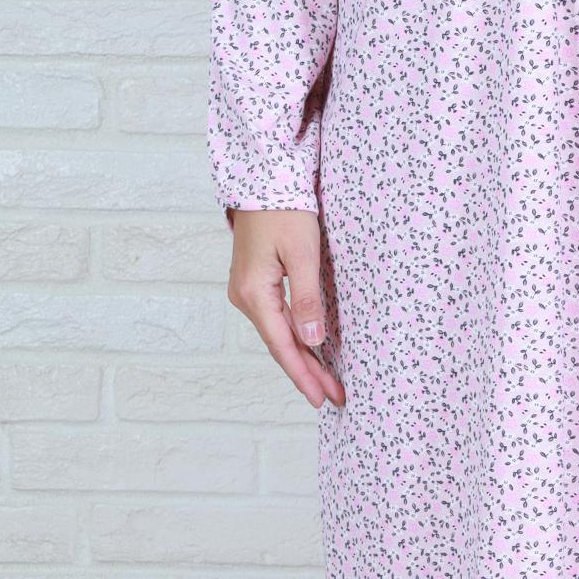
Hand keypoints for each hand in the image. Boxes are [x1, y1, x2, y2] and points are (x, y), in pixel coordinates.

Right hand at [225, 206, 346, 409]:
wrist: (263, 180)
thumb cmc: (285, 211)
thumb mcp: (302, 253)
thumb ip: (307, 298)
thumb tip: (312, 339)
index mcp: (254, 293)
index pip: (283, 346)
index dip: (305, 375)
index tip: (324, 397)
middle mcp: (244, 297)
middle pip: (280, 345)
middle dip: (307, 373)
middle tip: (334, 397)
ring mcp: (246, 291)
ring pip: (277, 334)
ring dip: (302, 358)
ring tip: (325, 381)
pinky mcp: (254, 284)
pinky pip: (275, 320)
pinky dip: (293, 338)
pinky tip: (309, 350)